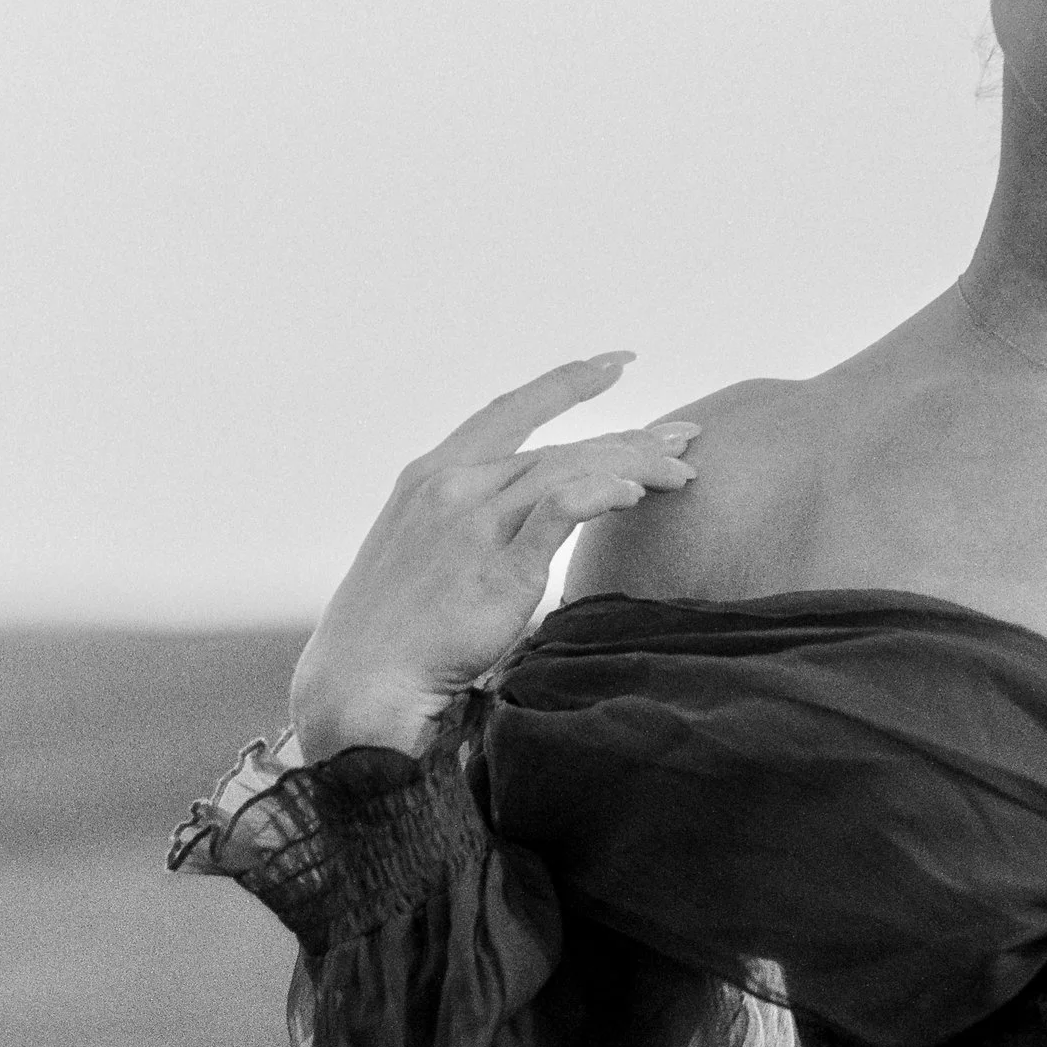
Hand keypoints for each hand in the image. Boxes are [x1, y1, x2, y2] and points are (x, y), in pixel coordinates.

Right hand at [290, 352, 699, 759]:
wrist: (360, 685)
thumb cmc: (397, 626)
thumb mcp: (425, 546)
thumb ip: (474, 516)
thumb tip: (532, 511)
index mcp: (431, 474)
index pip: (510, 410)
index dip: (567, 382)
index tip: (617, 362)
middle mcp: (452, 486)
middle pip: (561, 446)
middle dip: (632, 438)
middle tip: (686, 439)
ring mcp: (473, 525)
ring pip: (571, 470)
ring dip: (636, 468)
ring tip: (682, 475)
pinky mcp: (498, 569)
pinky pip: (561, 513)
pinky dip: (602, 493)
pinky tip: (635, 493)